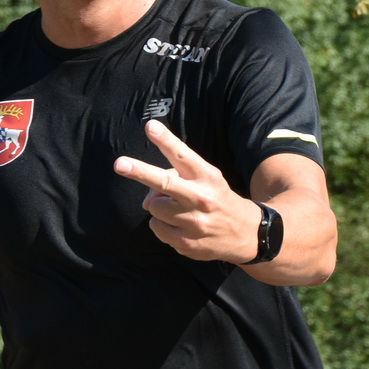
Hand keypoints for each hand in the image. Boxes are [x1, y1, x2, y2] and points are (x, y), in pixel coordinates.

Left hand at [114, 120, 260, 263]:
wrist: (248, 234)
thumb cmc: (220, 200)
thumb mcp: (208, 182)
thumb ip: (178, 179)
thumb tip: (148, 198)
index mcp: (208, 177)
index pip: (183, 155)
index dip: (165, 140)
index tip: (150, 126)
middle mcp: (201, 198)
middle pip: (164, 182)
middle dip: (140, 172)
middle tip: (119, 164)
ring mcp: (193, 222)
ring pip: (154, 207)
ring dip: (159, 207)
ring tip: (179, 211)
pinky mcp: (186, 242)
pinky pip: (156, 227)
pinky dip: (162, 225)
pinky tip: (181, 226)